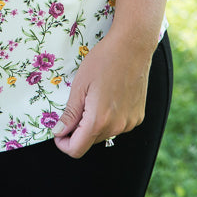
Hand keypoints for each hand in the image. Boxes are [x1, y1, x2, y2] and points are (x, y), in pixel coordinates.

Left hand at [52, 30, 153, 158]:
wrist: (132, 46)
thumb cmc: (103, 60)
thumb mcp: (79, 85)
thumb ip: (70, 113)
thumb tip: (59, 132)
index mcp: (98, 120)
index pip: (76, 150)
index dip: (63, 143)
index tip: (59, 131)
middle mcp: (117, 127)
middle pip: (90, 141)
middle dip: (78, 130)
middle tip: (77, 104)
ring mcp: (130, 123)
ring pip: (104, 133)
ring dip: (94, 123)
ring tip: (94, 96)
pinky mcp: (138, 116)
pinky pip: (118, 125)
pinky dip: (109, 117)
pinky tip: (109, 96)